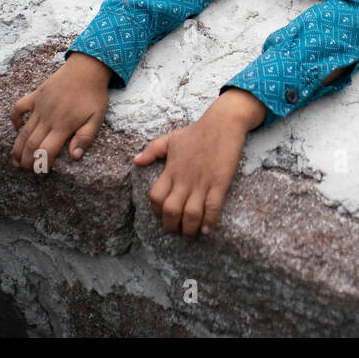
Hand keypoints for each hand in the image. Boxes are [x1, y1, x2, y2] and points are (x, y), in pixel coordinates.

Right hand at [10, 52, 111, 169]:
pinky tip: (17, 127)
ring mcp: (40, 106)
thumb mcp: (97, 118)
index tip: (40, 171)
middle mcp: (48, 117)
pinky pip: (19, 107)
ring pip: (23, 131)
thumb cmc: (94, 95)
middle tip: (26, 170)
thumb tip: (75, 156)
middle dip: (26, 160)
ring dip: (17, 147)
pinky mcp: (36, 95)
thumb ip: (85, 138)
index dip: (41, 164)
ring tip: (15, 160)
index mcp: (63, 125)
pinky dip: (15, 118)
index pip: (46, 151)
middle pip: (31, 144)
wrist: (87, 68)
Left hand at [133, 88, 265, 236]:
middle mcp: (184, 179)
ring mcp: (202, 182)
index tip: (161, 217)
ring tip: (191, 234)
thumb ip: (152, 150)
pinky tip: (207, 229)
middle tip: (176, 232)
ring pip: (191, 214)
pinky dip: (209, 222)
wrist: (223, 122)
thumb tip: (135, 161)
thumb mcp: (171, 138)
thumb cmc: (197, 131)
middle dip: (171, 227)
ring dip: (189, 229)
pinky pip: (213, 207)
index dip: (156, 211)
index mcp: (171, 170)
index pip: (155, 197)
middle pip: (171, 211)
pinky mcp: (220, 182)